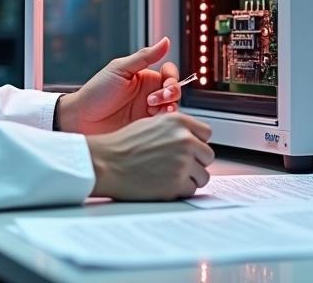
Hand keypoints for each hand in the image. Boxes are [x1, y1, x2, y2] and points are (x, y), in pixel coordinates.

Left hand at [57, 37, 182, 135]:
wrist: (81, 119)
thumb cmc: (96, 92)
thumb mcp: (121, 70)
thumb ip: (145, 57)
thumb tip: (166, 41)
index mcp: (144, 77)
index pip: (169, 74)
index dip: (172, 78)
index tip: (165, 84)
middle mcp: (149, 93)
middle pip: (174, 91)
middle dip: (171, 93)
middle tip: (155, 99)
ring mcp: (147, 111)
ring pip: (172, 108)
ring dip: (168, 107)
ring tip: (152, 109)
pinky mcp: (145, 128)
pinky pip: (163, 124)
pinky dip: (163, 122)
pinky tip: (152, 120)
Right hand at [86, 112, 213, 199]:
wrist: (105, 163)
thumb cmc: (122, 145)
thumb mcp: (151, 124)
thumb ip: (174, 129)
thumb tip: (192, 138)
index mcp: (178, 122)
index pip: (206, 133)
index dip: (197, 143)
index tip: (189, 149)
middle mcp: (184, 139)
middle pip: (207, 155)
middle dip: (195, 162)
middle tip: (176, 166)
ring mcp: (182, 162)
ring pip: (203, 175)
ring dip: (189, 178)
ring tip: (168, 177)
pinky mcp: (177, 183)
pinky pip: (191, 190)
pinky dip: (180, 191)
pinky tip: (163, 185)